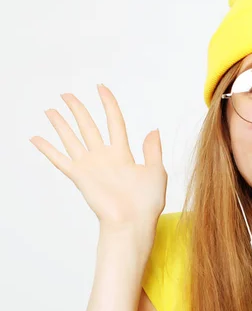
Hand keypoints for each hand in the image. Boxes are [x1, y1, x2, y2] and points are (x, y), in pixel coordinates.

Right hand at [30, 84, 166, 233]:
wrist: (133, 222)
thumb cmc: (147, 202)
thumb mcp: (157, 172)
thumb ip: (153, 150)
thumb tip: (153, 129)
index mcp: (124, 154)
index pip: (114, 122)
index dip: (108, 104)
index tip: (101, 87)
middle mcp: (105, 157)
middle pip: (88, 126)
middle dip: (78, 109)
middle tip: (66, 95)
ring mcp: (91, 167)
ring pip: (72, 139)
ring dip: (61, 124)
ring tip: (50, 110)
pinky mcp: (80, 177)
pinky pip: (60, 160)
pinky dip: (47, 149)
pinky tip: (36, 138)